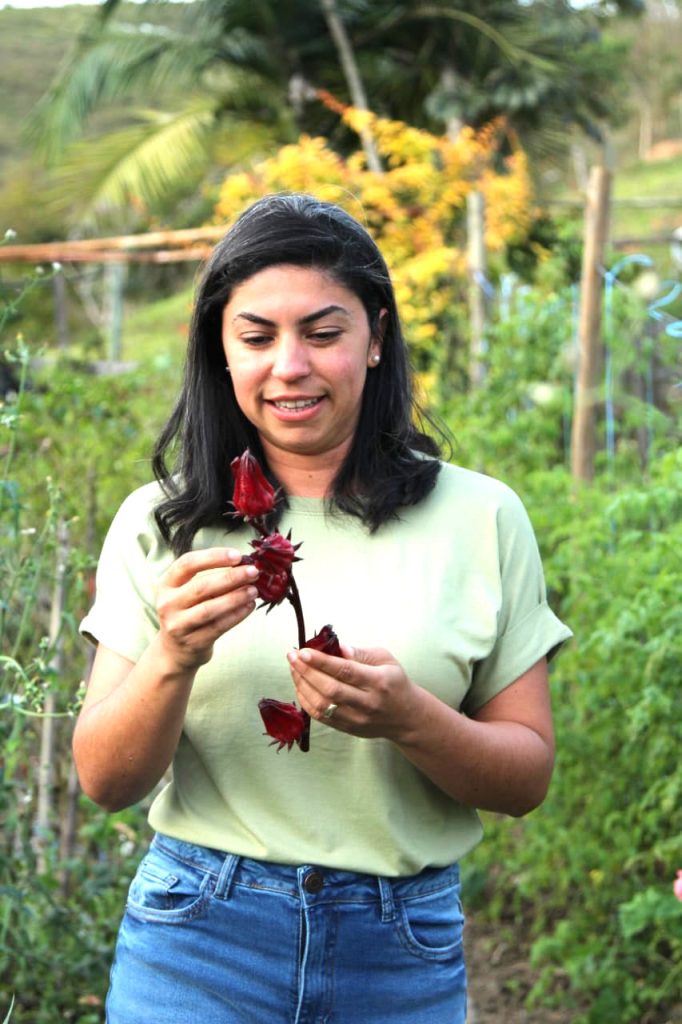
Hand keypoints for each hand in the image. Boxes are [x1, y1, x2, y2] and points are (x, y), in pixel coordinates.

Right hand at [156, 547, 258, 672]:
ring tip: (254, 590)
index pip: (187, 563)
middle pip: (201, 586)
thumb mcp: (188, 592)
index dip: (213, 557)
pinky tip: (250, 606)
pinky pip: (218, 626)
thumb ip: (210, 577)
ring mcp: (178, 625)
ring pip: (210, 609)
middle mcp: (168, 604)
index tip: (237, 555)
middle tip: (253, 572)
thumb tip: (245, 564)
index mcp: (167, 584)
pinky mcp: (193, 642)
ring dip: (236, 597)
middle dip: (231, 577)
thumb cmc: (189, 612)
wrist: (175, 650)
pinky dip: (237, 615)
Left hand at [287, 643, 421, 741]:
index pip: (346, 671)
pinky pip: (321, 717)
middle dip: (306, 672)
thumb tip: (336, 647)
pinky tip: (300, 686)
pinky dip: (306, 701)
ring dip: (302, 686)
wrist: (407, 717)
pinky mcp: (348, 729)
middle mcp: (368, 703)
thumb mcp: (386, 659)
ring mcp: (357, 719)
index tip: (303, 651)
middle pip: (330, 689)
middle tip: (292, 656)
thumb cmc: (395, 683)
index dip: (322, 661)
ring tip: (294, 669)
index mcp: (379, 682)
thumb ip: (361, 653)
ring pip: (323, 705)